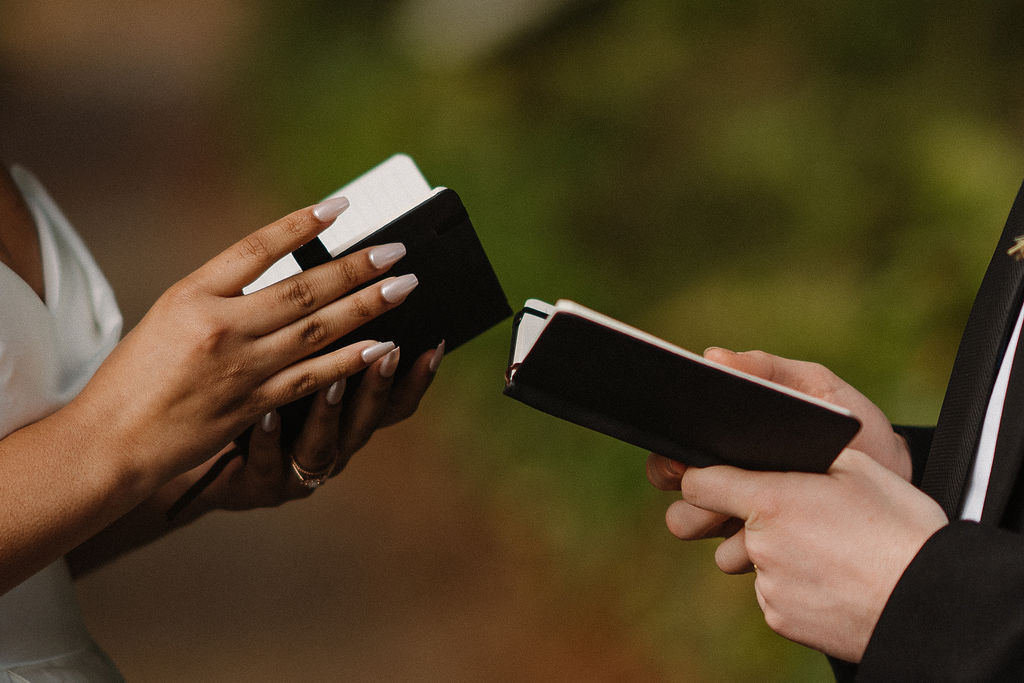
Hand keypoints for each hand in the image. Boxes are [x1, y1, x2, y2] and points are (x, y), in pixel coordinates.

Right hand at [67, 197, 419, 491]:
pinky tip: (382, 345)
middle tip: (398, 251)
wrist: (111, 440)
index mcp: (192, 295)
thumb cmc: (137, 376)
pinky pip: (313, 377)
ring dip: (367, 306)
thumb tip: (286, 273)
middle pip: (302, 289)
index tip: (341, 205)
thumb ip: (224, 295)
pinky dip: (350, 360)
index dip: (301, 224)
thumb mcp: (170, 316)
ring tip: (404, 287)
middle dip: (356, 268)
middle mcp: (220, 327)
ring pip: (317, 329)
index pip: (256, 248)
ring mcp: (240, 368)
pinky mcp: (253, 405)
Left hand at [178, 341, 442, 510]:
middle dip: (380, 381)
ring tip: (335, 377)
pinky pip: (266, 461)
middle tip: (393, 347)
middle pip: (366, 417)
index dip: (419, 378)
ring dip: (332, 410)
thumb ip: (314, 343)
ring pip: (325, 443)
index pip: (394, 400)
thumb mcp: (284, 376)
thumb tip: (346, 279)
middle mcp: (331, 445)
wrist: (191, 459)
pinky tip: (267, 413)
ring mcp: (294, 469)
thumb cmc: (242, 407)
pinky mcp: (253, 483)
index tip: (437, 343)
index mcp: (344, 417)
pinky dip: (271, 438)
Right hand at [646, 348, 912, 541]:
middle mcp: (728, 479)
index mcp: (731, 441)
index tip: (680, 449)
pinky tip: (755, 536)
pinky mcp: (763, 551)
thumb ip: (768, 369)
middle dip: (678, 480)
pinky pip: (728, 555)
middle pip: (674, 483)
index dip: (670, 447)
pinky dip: (736, 546)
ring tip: (728, 509)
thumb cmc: (855, 430)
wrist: (898, 485)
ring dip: (700, 516)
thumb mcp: (816, 388)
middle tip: (697, 475)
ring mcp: (742, 517)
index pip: (678, 444)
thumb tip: (713, 356)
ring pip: (690, 522)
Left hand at [673, 450, 946, 661]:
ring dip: (776, 557)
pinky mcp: (780, 619)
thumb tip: (772, 450)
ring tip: (828, 553)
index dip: (708, 479)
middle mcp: (760, 546)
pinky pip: (774, 594)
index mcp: (771, 501)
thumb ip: (801, 457)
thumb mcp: (858, 468)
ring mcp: (768, 587)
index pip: (700, 484)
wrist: (931, 602)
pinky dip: (796, 588)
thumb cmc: (901, 528)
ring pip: (754, 564)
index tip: (720, 481)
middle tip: (800, 520)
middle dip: (750, 523)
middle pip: (728, 528)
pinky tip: (834, 581)